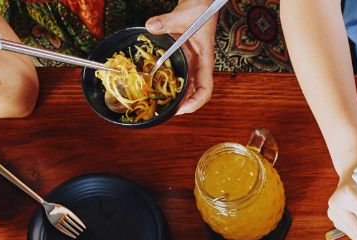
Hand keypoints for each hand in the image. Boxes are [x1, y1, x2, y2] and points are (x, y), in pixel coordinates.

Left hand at [146, 0, 217, 114]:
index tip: (180, 109)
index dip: (195, 103)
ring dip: (175, 98)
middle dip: (181, 106)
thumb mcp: (184, 15)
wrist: (202, 4)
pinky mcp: (183, 58)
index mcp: (204, 60)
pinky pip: (177, 76)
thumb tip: (151, 27)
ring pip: (186, 87)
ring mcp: (191, 63)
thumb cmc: (200, 10)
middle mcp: (199, 66)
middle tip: (163, 111)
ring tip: (159, 104)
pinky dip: (168, 84)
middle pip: (194, 94)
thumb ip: (167, 21)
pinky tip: (156, 87)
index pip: (205, 89)